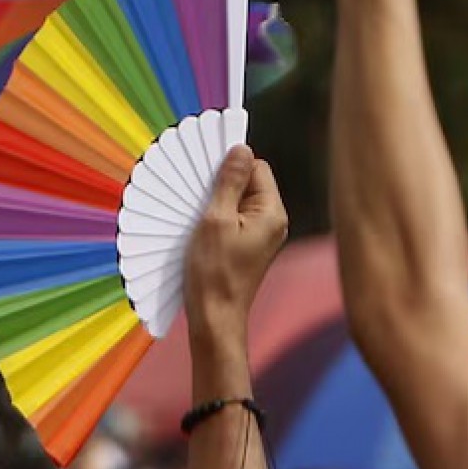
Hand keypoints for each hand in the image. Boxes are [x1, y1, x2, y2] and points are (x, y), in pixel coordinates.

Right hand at [186, 146, 289, 337]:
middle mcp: (272, 222)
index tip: (205, 173)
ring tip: (196, 215)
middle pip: (248, 183)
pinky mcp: (247, 246)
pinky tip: (199, 229)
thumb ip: (229, 182)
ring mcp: (260, 235)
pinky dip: (216, 218)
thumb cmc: (214, 272)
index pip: (257, 168)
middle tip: (196, 193)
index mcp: (272, 213)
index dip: (231, 166)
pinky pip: (233, 219)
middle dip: (221, 183)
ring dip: (215, 201)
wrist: (214, 319)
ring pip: (237, 201)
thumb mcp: (216, 220)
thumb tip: (241, 149)